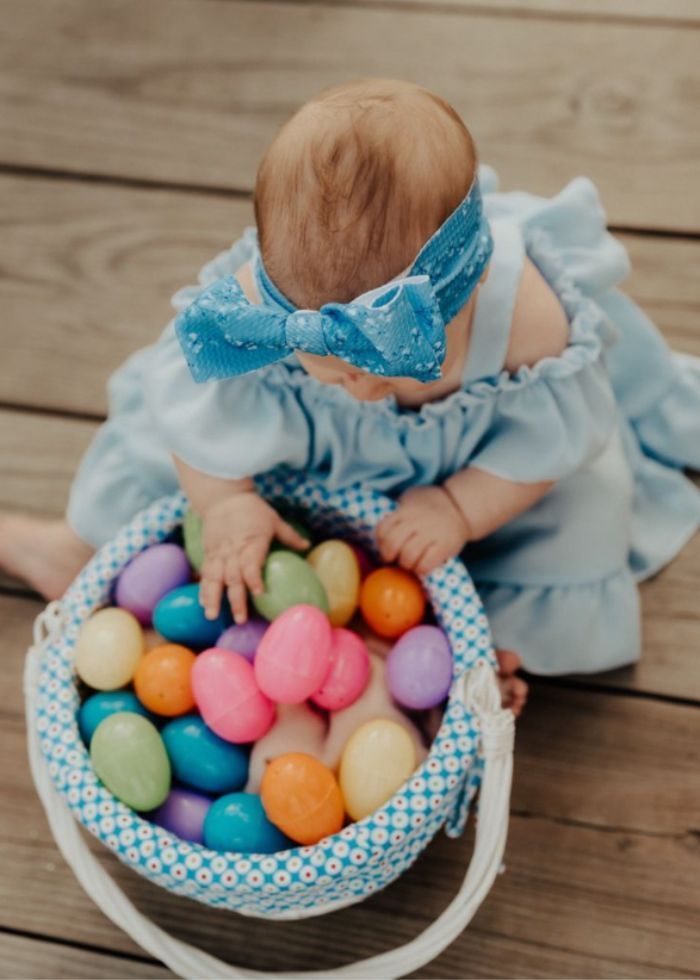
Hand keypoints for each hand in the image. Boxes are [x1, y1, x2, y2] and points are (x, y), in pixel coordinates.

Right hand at [199, 491, 308, 623]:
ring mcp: (219, 553)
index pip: (251, 563)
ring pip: (214, 578)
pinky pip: (205, 573)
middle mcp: (234, 550)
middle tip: (240, 619)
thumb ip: (289, 536)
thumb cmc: (252, 510)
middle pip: (233, 577)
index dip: (254, 578)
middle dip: (235, 599)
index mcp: (252, 542)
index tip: (259, 593)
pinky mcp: (209, 554)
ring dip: (213, 598)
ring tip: (211, 616)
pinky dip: (203, 589)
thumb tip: (307, 545)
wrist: (223, 497)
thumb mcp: (273, 520)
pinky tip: (203, 603)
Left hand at [375, 485, 471, 575]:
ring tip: (410, 563)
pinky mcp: (445, 545)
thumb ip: (398, 510)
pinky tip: (422, 566)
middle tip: (393, 558)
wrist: (461, 505)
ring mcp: (431, 533)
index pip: (383, 529)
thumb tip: (383, 530)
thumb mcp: (411, 499)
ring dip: (406, 564)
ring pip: (408, 556)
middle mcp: (417, 520)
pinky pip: (426, 564)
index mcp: (406, 510)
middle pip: (392, 543)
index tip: (384, 547)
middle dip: (388, 555)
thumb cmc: (431, 504)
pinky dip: (420, 569)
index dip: (380, 542)